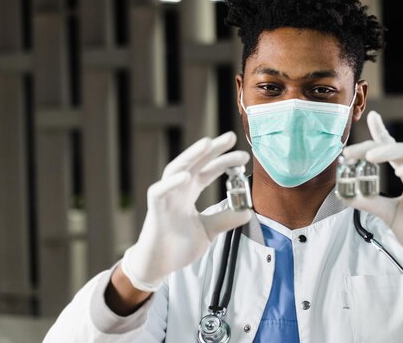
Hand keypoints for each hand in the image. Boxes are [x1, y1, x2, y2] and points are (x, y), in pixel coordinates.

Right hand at [121, 132, 251, 291]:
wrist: (158, 266)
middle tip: (231, 137)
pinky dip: (171, 183)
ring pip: (176, 169)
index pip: (208, 170)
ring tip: (207, 143)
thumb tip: (248, 212)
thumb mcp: (209, 231)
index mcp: (189, 192)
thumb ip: (226, 219)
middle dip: (211, 149)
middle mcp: (178, 190)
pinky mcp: (154, 210)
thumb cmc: (178, 246)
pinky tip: (185, 176)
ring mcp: (165, 198)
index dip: (223, 161)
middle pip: (195, 163)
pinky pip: (159, 192)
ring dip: (191, 155)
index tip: (243, 156)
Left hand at [343, 111, 402, 270]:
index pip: (393, 148)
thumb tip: (346, 194)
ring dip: (392, 149)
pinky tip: (400, 171)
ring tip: (371, 156)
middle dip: (374, 144)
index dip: (382, 132)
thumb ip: (370, 202)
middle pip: (398, 147)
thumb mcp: (388, 214)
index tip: (371, 116)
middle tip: (351, 152)